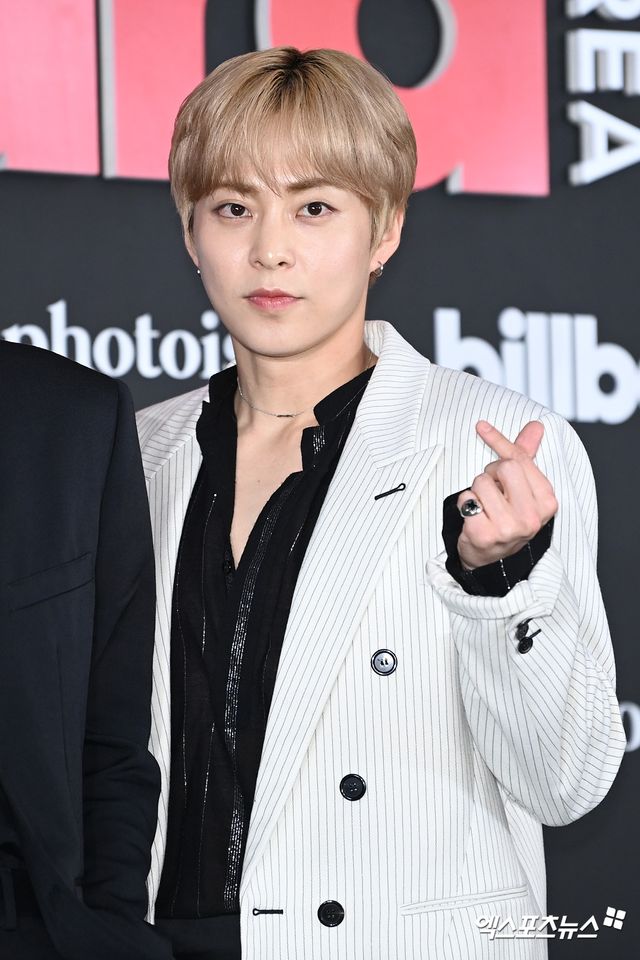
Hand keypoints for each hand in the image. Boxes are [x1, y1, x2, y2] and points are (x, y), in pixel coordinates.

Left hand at [456, 420, 557, 570]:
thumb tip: (536, 426)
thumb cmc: (509, 518)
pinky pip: (466, 499)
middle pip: (503, 467)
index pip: (520, 459)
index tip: (482, 427)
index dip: (499, 442)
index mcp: (547, 501)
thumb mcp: (524, 489)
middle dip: (491, 473)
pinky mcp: (484, 535)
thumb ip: (526, 456)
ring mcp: (508, 528)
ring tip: (485, 506)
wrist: (492, 558)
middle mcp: (532, 517)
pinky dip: (465, 503)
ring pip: (481, 482)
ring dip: (476, 490)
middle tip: (493, 489)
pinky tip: (474, 516)